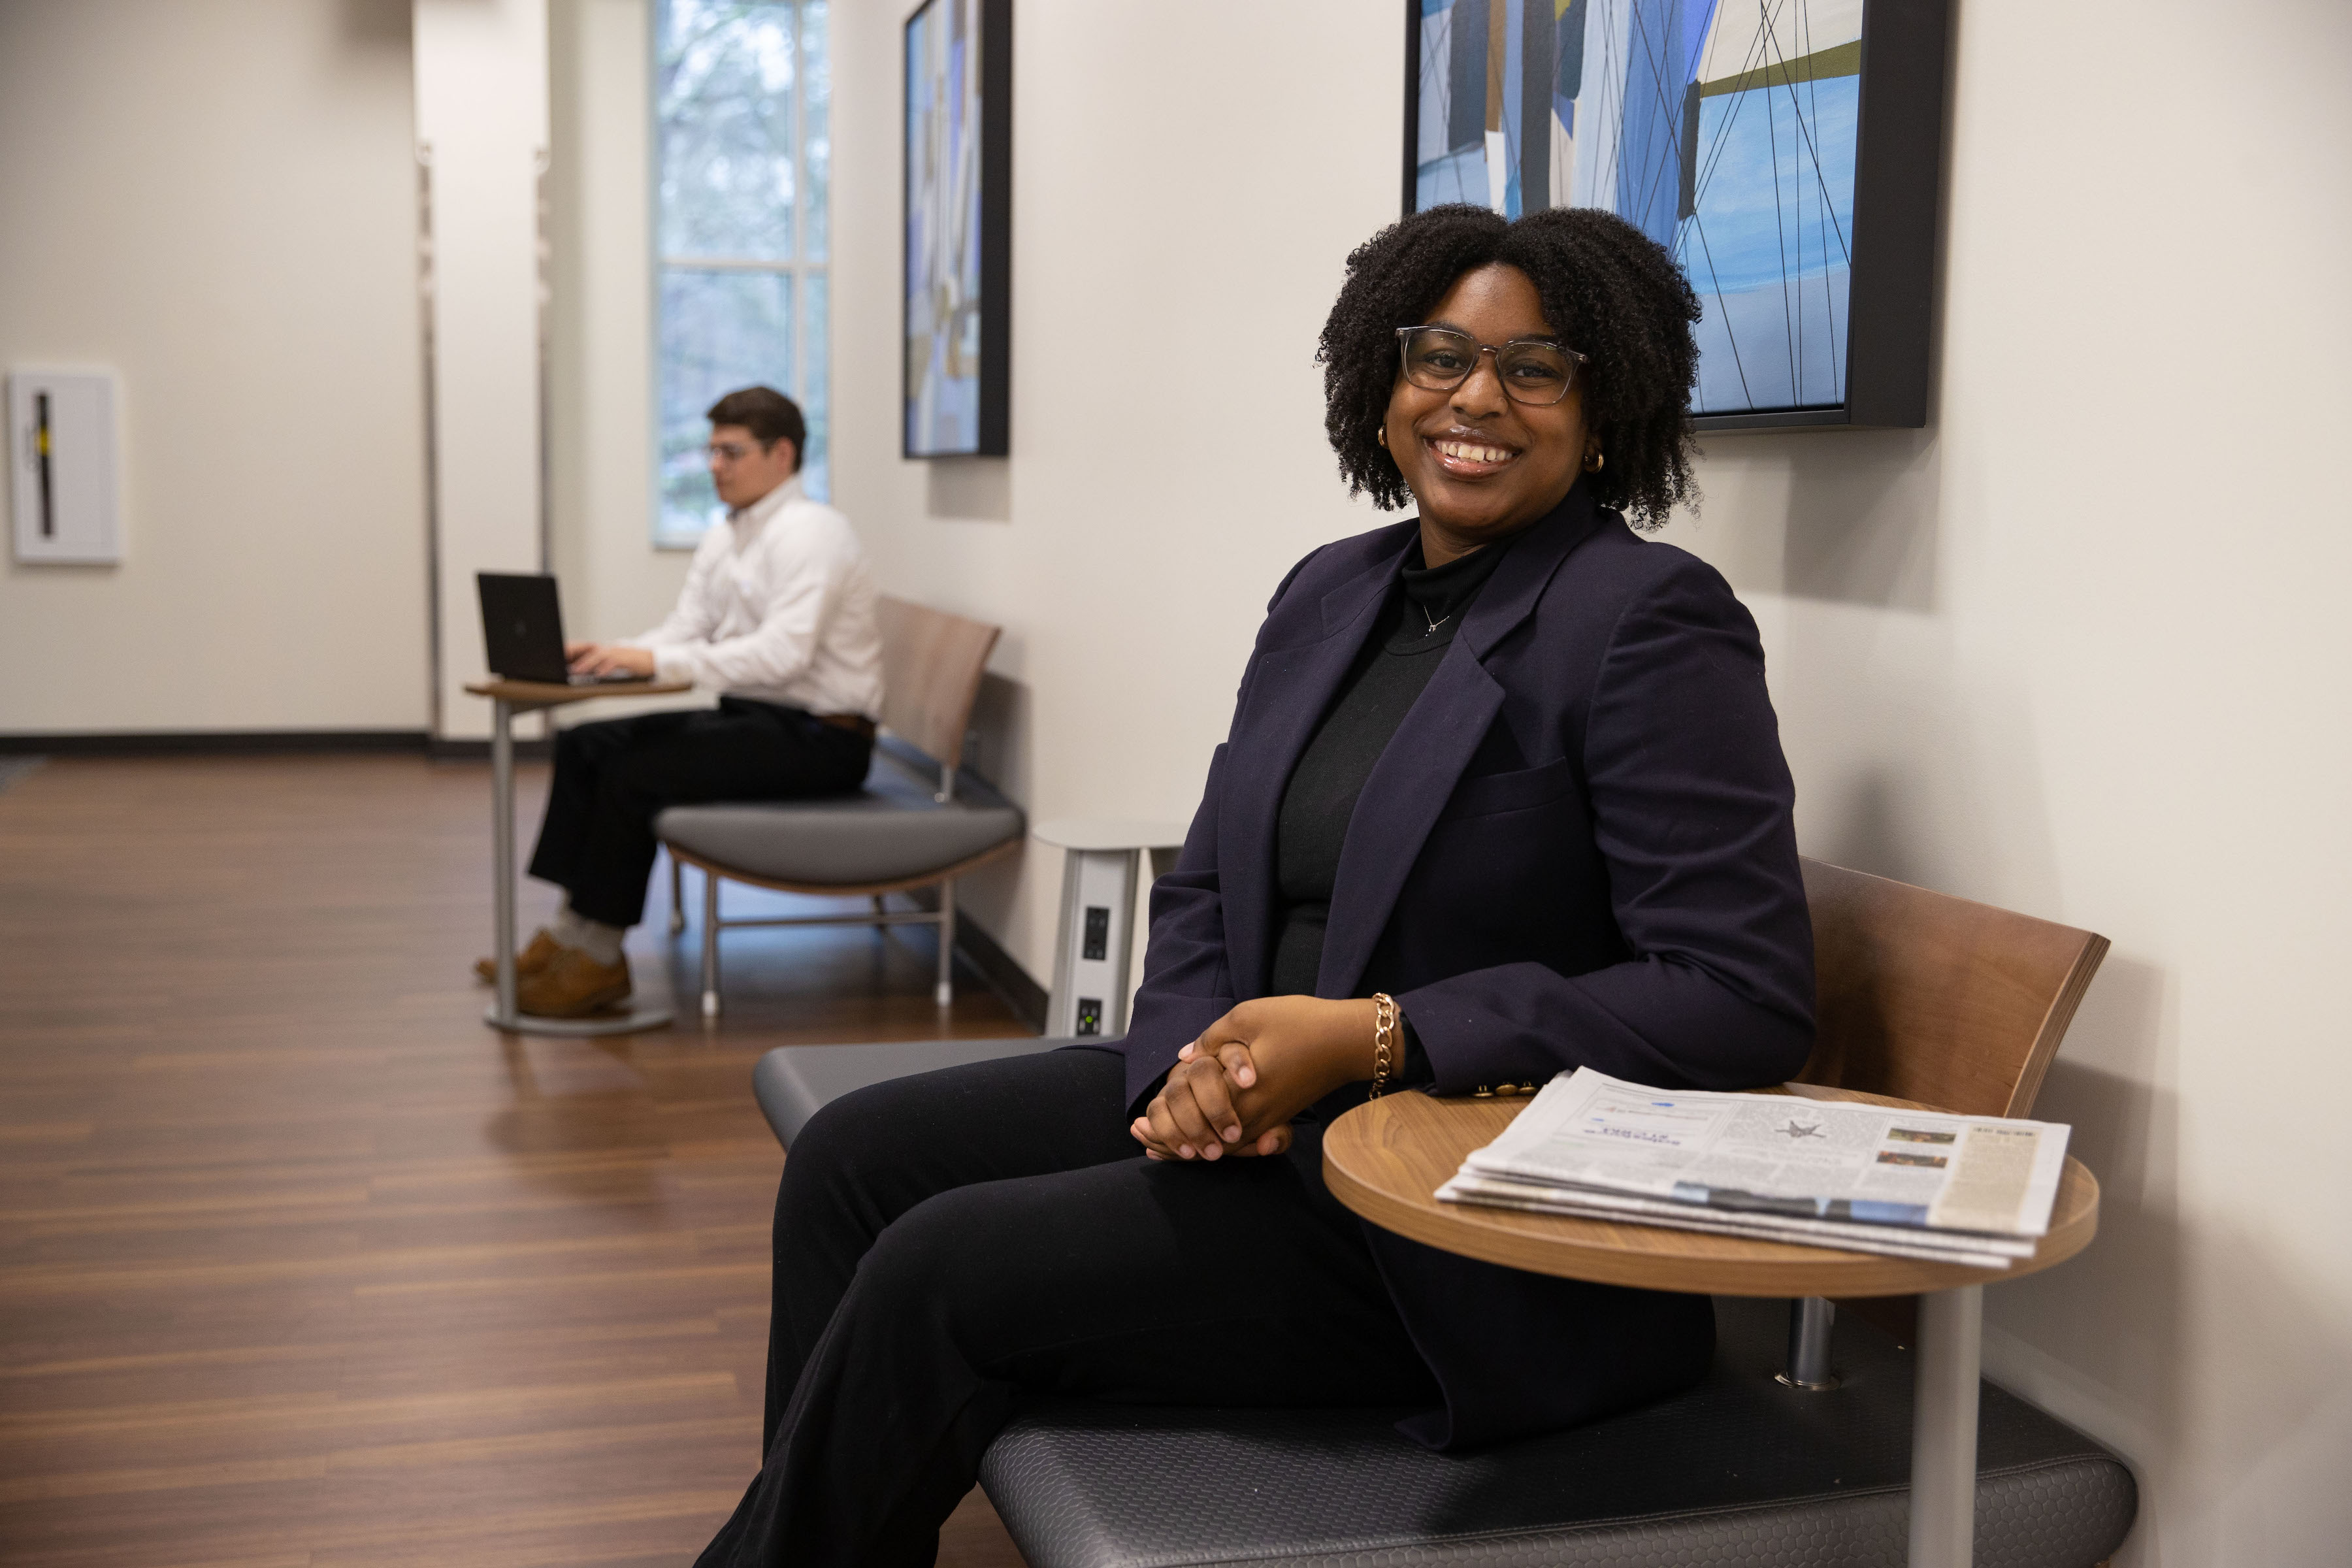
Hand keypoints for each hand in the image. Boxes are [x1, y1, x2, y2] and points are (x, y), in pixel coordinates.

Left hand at [566, 643, 655, 677]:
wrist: (654, 659)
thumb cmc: (633, 663)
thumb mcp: (615, 663)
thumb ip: (601, 665)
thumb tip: (586, 671)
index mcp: (605, 650)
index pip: (585, 648)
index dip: (572, 651)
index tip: (559, 656)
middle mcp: (609, 649)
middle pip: (588, 649)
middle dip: (575, 654)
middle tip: (563, 661)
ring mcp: (618, 653)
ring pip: (599, 655)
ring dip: (587, 663)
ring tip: (577, 671)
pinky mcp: (627, 659)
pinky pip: (614, 662)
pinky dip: (606, 668)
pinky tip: (599, 674)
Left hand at [1130, 995, 1378, 1161]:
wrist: (1349, 1041)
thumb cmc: (1300, 1022)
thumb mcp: (1249, 1015)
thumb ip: (1211, 1037)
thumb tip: (1184, 1058)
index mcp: (1240, 1087)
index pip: (1194, 1114)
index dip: (1167, 1124)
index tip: (1140, 1130)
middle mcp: (1254, 1111)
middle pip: (1206, 1138)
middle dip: (1175, 1143)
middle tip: (1146, 1143)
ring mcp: (1270, 1117)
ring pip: (1226, 1145)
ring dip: (1197, 1145)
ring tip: (1168, 1147)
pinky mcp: (1282, 1116)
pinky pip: (1246, 1141)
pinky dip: (1223, 1144)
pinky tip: (1209, 1139)